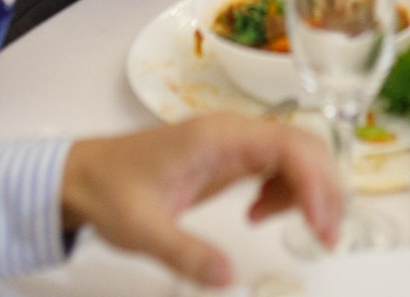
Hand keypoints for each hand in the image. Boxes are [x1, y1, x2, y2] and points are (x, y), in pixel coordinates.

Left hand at [62, 114, 343, 284]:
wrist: (83, 176)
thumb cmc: (110, 191)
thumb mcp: (143, 229)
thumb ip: (186, 253)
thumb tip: (230, 278)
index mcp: (218, 136)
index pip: (288, 146)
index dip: (314, 182)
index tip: (321, 226)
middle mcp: (233, 132)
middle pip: (303, 146)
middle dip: (324, 188)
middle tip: (327, 237)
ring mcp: (233, 142)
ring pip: (295, 155)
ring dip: (309, 191)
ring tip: (302, 229)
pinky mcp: (229, 157)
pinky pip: (277, 166)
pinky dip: (286, 191)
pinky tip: (260, 215)